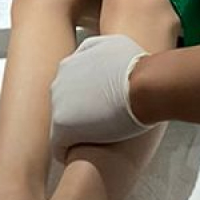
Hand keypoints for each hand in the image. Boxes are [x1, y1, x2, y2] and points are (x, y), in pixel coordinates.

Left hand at [50, 35, 150, 149]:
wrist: (142, 86)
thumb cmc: (135, 66)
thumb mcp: (110, 43)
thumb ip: (93, 49)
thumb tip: (91, 54)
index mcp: (68, 66)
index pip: (70, 89)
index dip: (86, 101)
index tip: (100, 109)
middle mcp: (57, 84)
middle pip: (64, 107)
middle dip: (80, 116)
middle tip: (101, 125)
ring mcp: (57, 106)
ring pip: (62, 127)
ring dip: (77, 134)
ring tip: (96, 143)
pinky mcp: (61, 128)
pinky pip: (59, 147)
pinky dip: (71, 152)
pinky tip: (86, 156)